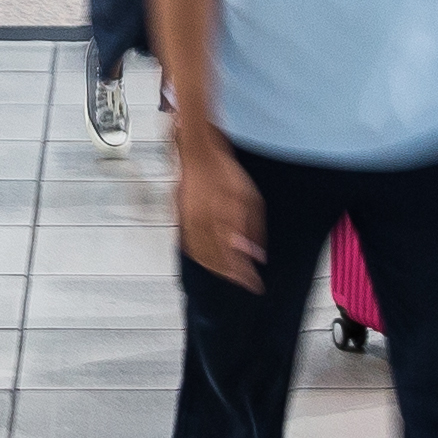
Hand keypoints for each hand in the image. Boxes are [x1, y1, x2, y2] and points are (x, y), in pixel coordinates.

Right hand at [172, 126, 261, 287]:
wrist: (198, 153)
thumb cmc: (223, 171)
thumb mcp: (250, 199)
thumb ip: (253, 229)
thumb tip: (256, 254)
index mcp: (221, 221)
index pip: (234, 259)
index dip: (245, 276)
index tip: (254, 284)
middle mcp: (202, 225)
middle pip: (216, 262)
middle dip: (231, 275)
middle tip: (244, 281)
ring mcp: (189, 223)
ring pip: (201, 258)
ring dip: (215, 270)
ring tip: (228, 276)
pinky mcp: (182, 220)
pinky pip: (189, 247)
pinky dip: (199, 258)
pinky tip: (207, 262)